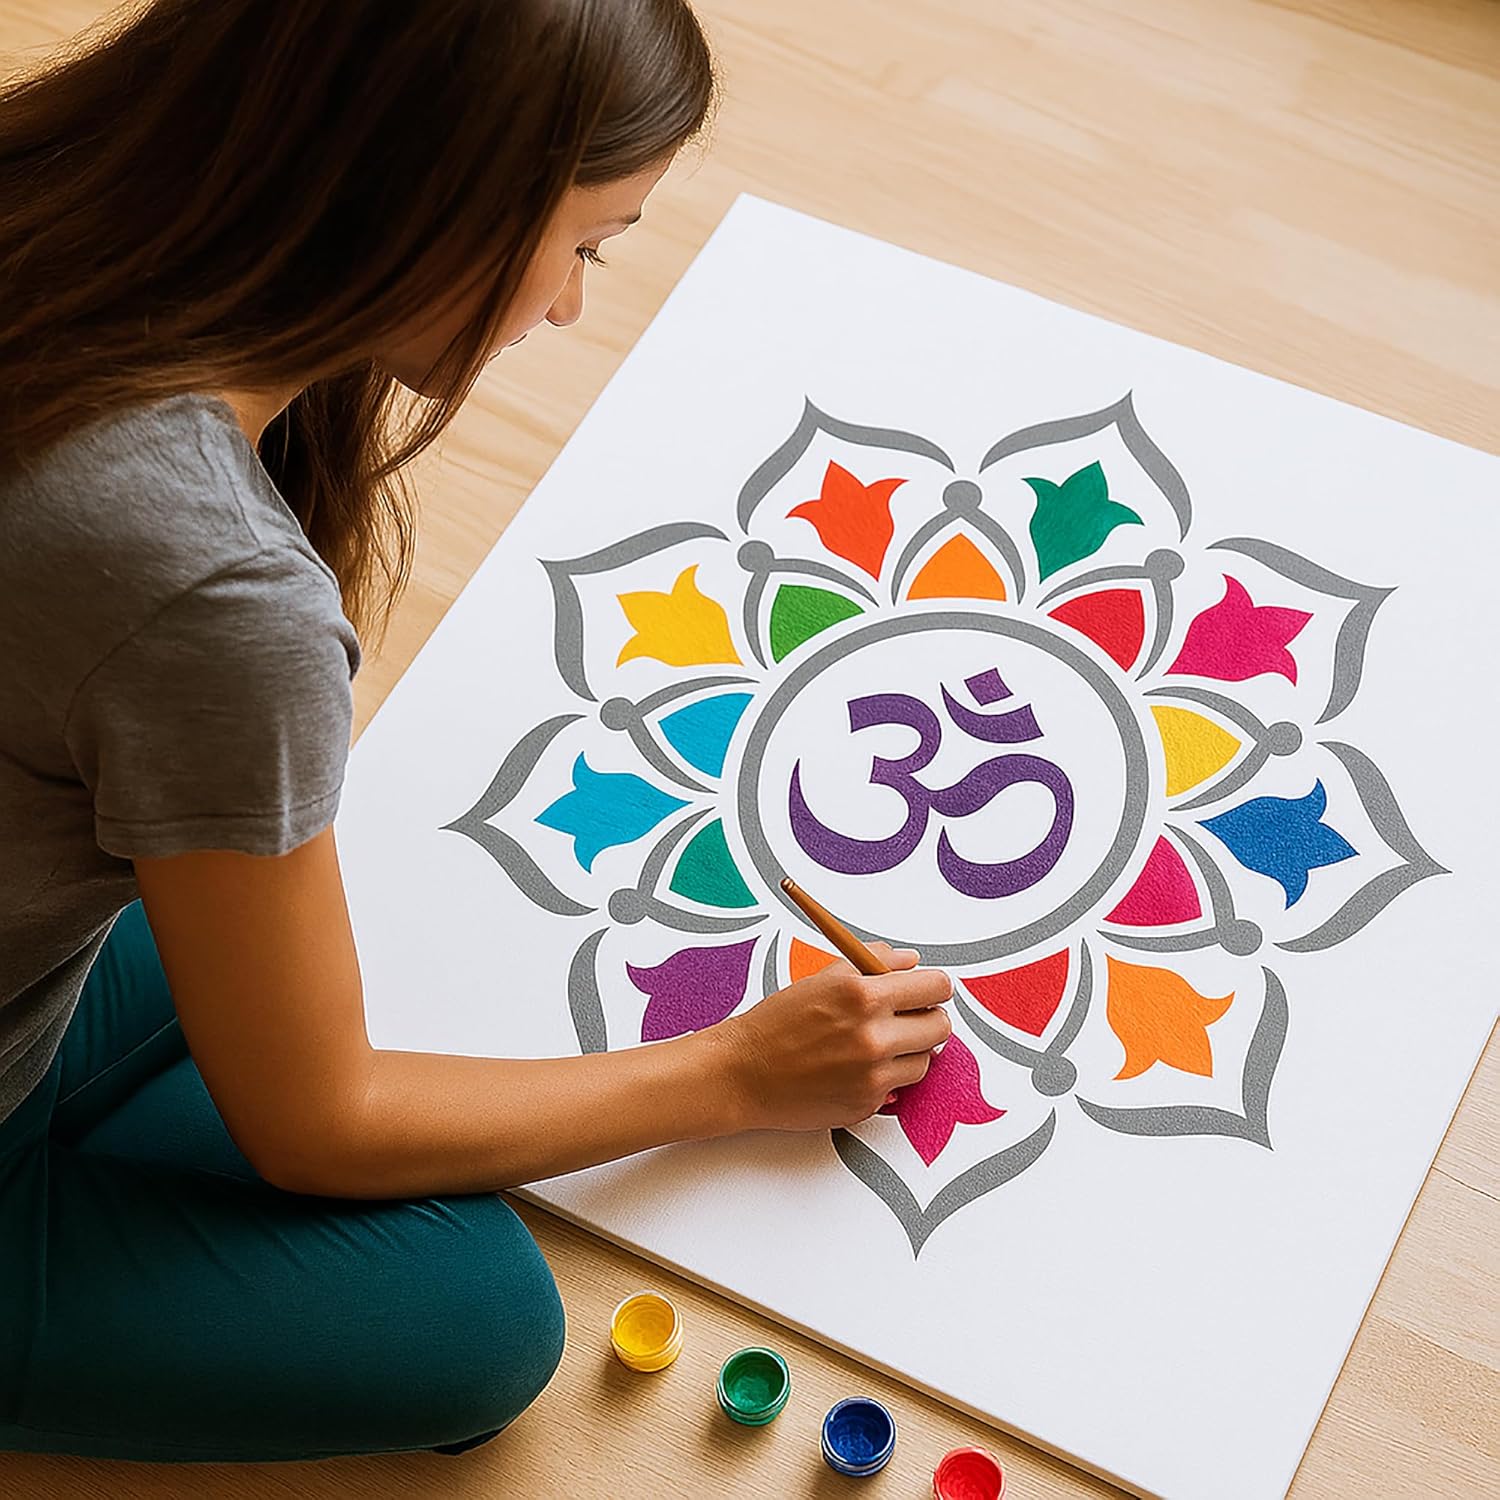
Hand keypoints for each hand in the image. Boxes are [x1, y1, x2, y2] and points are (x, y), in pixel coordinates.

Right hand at [714, 944, 952, 1131]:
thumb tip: (911, 961)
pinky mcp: (867, 1105)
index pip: (935, 987)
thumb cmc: (778, 1022)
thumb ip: (873, 962)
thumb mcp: (823, 978)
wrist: (743, 1072)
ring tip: (875, 1045)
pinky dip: (885, 1077)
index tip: (926, 991)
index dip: (933, 988)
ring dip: (909, 1052)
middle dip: (928, 1019)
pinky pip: (898, 1088)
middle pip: (941, 1027)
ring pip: (925, 1061)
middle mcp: (873, 1037)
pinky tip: (855, 1068)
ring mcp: (872, 1076)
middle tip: (907, 1018)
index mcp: (863, 996)